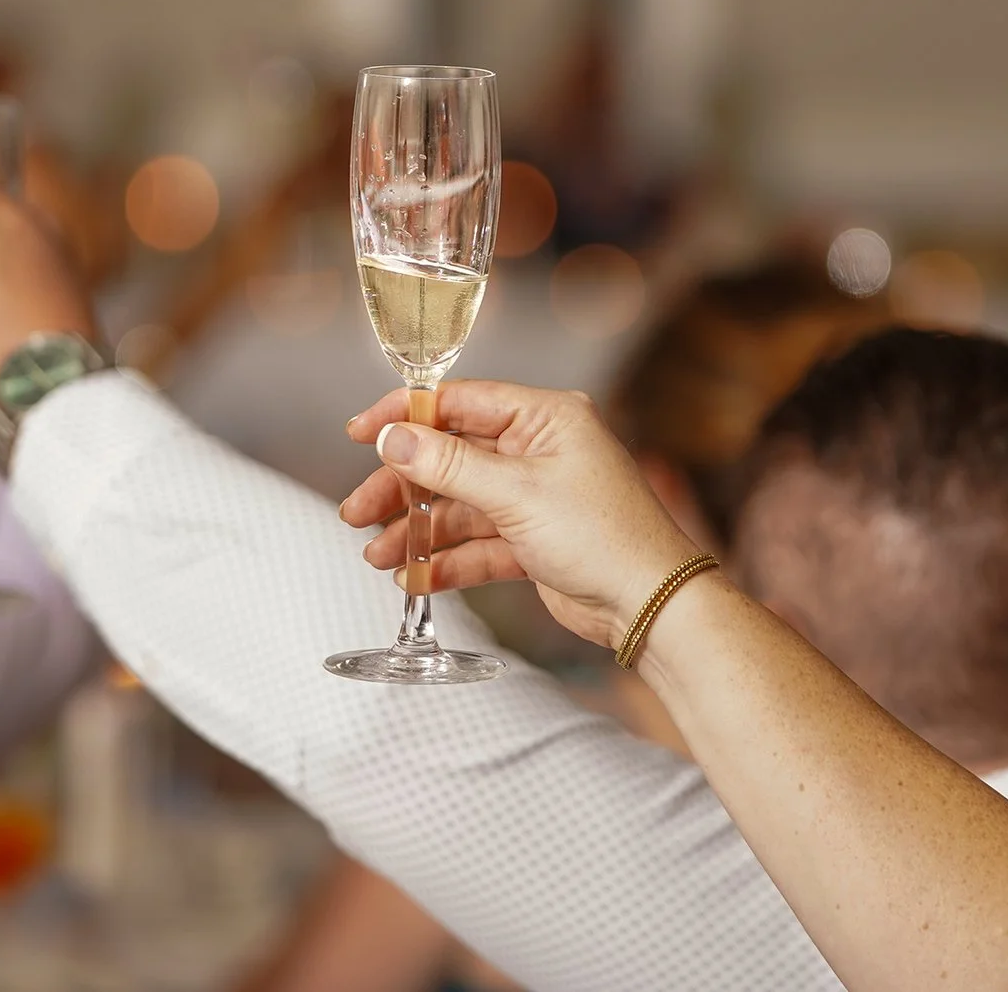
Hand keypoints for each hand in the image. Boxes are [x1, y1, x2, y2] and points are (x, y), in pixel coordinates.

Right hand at [338, 381, 700, 649]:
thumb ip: (450, 465)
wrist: (651, 605)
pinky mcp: (533, 539)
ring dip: (416, 528)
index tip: (361, 433)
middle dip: (402, 486)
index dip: (406, 416)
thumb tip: (394, 437)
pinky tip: (413, 576)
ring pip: (458, 504)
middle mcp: (539, 450)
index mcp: (545, 418)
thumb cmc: (604, 537)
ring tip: (375, 554)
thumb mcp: (518, 495)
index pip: (460, 402)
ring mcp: (535, 496)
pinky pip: (477, 542)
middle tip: (356, 510)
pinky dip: (445, 558)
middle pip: (451, 457)